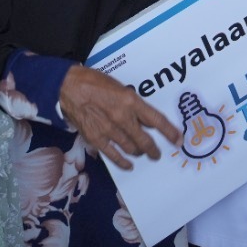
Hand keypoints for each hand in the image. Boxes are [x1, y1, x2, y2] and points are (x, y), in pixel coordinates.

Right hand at [59, 65, 181, 170]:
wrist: (68, 87)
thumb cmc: (94, 82)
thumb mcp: (120, 87)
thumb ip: (133, 103)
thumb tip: (145, 118)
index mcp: (131, 101)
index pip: (157, 120)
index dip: (170, 132)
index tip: (178, 140)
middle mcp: (123, 117)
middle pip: (145, 140)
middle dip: (154, 149)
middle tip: (157, 153)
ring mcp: (109, 130)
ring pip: (131, 149)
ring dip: (139, 152)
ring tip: (141, 153)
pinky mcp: (96, 139)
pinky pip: (114, 155)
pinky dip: (123, 162)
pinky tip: (128, 164)